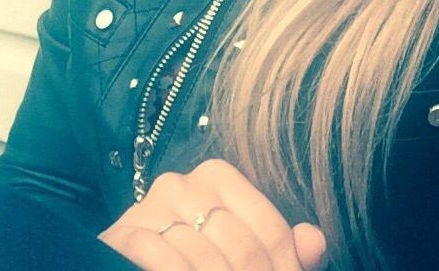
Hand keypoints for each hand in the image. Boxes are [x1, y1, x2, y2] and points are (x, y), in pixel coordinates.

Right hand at [98, 158, 328, 270]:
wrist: (131, 260)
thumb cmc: (192, 257)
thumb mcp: (238, 249)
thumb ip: (281, 248)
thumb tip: (316, 244)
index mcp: (218, 177)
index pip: (269, 229)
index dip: (284, 267)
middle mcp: (184, 184)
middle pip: (239, 244)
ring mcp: (150, 206)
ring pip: (202, 256)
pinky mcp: (122, 233)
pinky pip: (159, 257)